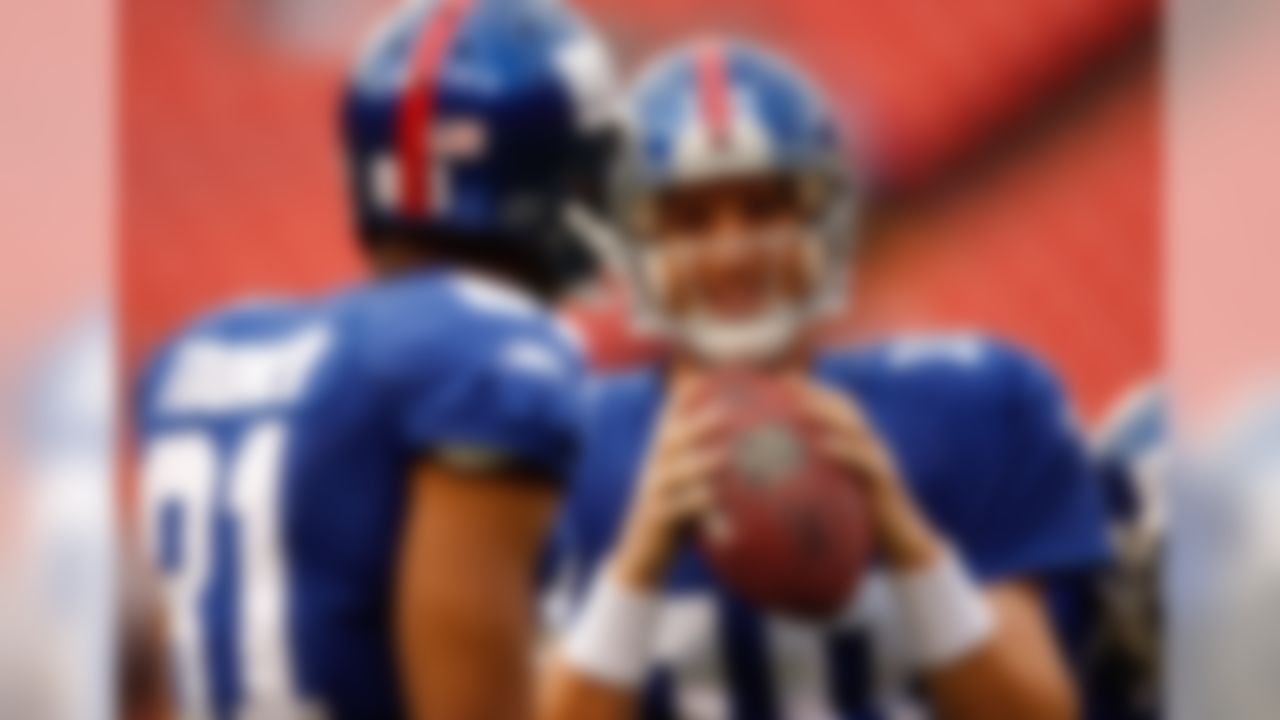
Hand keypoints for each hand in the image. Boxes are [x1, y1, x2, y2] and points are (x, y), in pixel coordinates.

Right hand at [609, 375, 727, 590]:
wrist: (642, 554)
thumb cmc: (676, 515)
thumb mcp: (690, 484)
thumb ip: (708, 464)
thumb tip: (741, 445)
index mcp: (662, 458)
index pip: (670, 422)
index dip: (683, 399)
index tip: (704, 377)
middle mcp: (654, 470)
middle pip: (670, 441)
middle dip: (696, 425)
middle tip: (725, 413)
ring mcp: (652, 495)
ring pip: (671, 473)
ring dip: (697, 462)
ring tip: (722, 456)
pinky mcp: (655, 520)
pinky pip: (673, 509)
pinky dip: (692, 502)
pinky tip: (711, 498)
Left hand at [792, 376, 943, 569]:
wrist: (903, 547)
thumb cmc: (863, 527)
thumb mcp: (833, 504)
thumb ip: (809, 490)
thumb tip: (765, 493)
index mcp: (856, 446)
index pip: (834, 409)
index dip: (810, 391)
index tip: (780, 380)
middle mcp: (869, 447)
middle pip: (844, 408)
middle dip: (816, 392)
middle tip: (787, 384)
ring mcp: (880, 460)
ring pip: (855, 428)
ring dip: (827, 414)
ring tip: (800, 408)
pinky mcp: (887, 481)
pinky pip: (867, 461)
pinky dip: (845, 451)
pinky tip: (823, 447)